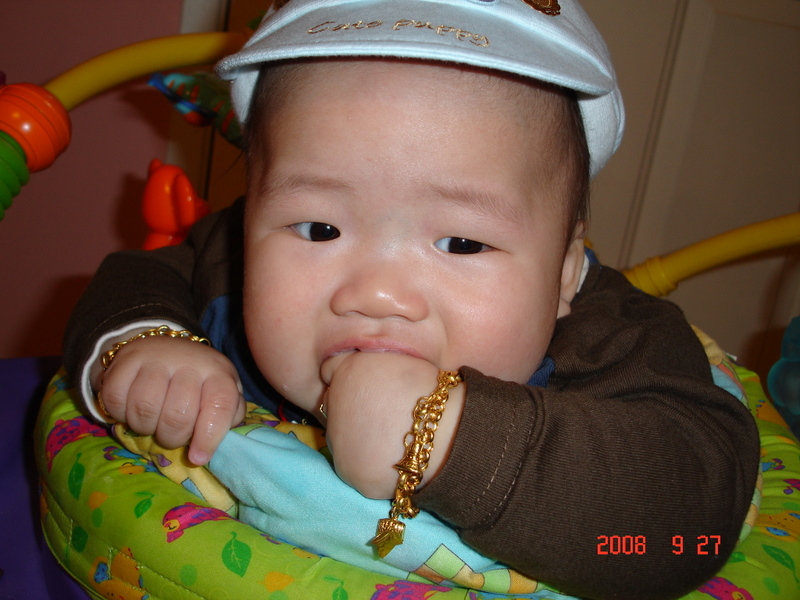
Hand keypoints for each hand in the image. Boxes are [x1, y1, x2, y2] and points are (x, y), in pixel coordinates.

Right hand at [97, 335, 245, 464]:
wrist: (166, 350)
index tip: (197, 458)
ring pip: (145, 408)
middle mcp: (189, 361)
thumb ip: (228, 417)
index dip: (209, 437)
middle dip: (172, 438)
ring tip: (151, 423)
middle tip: (171, 436)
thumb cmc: (199, 383)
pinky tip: (129, 410)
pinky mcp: (126, 359)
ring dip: (144, 427)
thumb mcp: (223, 395)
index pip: (220, 405)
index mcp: (219, 373)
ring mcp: (156, 357)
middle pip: (177, 415)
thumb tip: (223, 442)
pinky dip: (119, 413)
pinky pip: (116, 398)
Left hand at [321, 352, 464, 498]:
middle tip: (384, 415)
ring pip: (342, 440)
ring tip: (392, 440)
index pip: (331, 371)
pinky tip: (393, 460)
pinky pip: (356, 468)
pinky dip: (370, 465)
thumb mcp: (397, 360)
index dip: (351, 378)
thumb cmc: (431, 392)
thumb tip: (364, 372)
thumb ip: (370, 364)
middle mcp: (333, 406)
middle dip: (352, 410)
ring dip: (358, 439)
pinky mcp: (352, 475)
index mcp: (346, 372)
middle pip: (334, 407)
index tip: (370, 386)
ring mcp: (339, 445)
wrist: (448, 431)